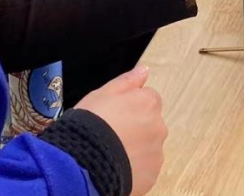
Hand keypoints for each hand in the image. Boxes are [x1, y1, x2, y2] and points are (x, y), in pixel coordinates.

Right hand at [77, 66, 166, 195]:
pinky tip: (116, 166)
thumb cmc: (91, 123)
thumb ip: (128, 81)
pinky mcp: (152, 174)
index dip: (129, 106)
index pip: (147, 99)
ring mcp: (157, 152)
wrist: (84, 161)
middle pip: (150, 123)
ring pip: (148, 146)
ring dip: (136, 147)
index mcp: (148, 103)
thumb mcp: (104, 93)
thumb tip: (145, 70)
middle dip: (136, 127)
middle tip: (111, 134)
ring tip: (112, 152)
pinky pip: (145, 167)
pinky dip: (135, 167)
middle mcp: (158, 126)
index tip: (114, 115)